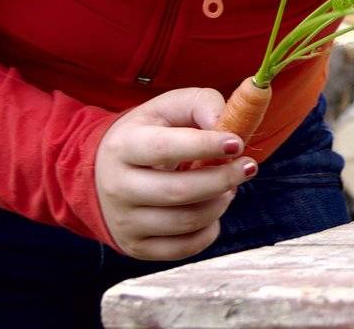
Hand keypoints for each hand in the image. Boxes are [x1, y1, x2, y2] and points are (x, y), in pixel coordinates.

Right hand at [95, 86, 258, 259]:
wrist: (105, 172)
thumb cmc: (150, 133)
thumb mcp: (169, 108)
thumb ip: (201, 104)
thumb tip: (228, 127)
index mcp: (123, 146)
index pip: (165, 149)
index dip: (205, 146)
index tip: (237, 143)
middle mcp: (117, 187)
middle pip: (178, 191)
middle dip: (222, 179)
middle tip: (248, 167)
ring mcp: (124, 221)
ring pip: (185, 221)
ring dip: (219, 204)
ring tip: (229, 187)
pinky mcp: (136, 246)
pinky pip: (183, 248)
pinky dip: (208, 230)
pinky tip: (212, 210)